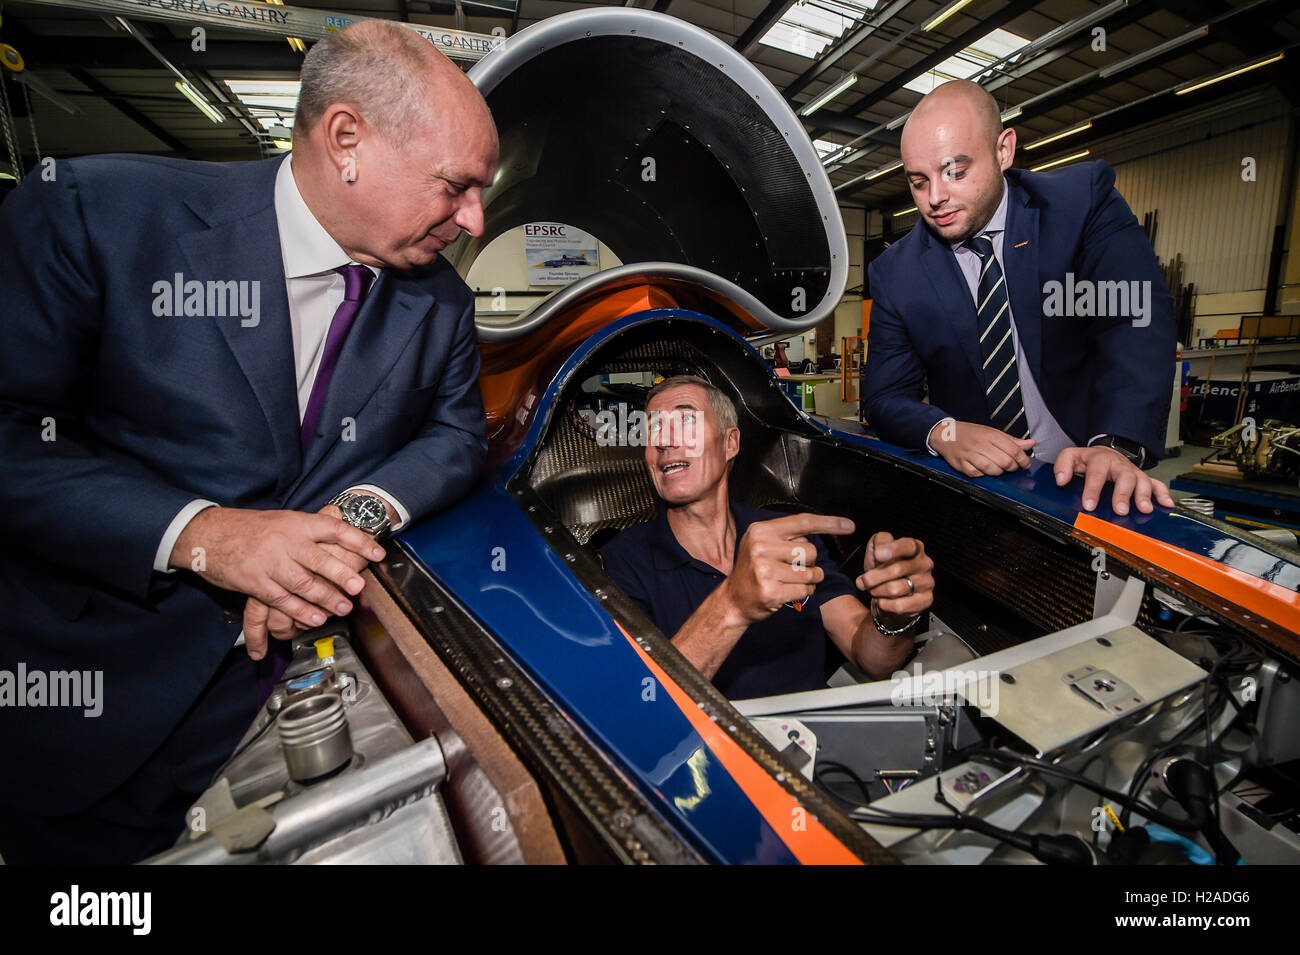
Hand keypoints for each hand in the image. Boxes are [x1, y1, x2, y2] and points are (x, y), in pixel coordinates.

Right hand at [172, 507, 382, 656]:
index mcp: (296, 523)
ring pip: (303, 583)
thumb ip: (308, 532)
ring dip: (325, 598)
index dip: (358, 540)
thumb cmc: (250, 528)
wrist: (208, 534)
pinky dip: (299, 611)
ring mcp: (270, 562)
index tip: (377, 552)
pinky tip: (315, 618)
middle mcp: (285, 541)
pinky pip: (282, 600)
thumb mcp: (283, 521)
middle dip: (342, 575)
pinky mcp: (255, 582)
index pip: (334, 528)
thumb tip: (342, 538)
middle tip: (358, 587)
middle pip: (320, 559)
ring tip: (343, 608)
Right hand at [720, 513, 853, 624]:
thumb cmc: (753, 570)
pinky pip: (806, 589)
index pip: (802, 522)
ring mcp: (764, 570)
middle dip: (809, 562)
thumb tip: (822, 527)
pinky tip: (789, 592)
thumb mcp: (762, 543)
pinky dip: (804, 592)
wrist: (733, 600)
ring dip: (810, 579)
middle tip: (792, 567)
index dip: (829, 523)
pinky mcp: (771, 591)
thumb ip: (787, 535)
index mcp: (761, 530)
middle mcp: (761, 547)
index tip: (849, 526)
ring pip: (811, 572)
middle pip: (810, 550)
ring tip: (792, 580)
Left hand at [855, 531, 933, 628]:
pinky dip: (885, 604)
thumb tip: (881, 548)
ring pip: (896, 589)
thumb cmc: (884, 566)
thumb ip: (880, 542)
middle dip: (874, 577)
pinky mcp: (925, 600)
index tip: (877, 555)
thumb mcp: (878, 548)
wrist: (888, 592)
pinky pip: (900, 605)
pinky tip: (882, 600)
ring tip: (873, 590)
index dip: (892, 550)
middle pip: (898, 569)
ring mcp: (927, 582)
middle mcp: (924, 564)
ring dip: (877, 591)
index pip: (907, 546)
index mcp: (915, 547)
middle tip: (862, 581)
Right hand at [928, 419, 1034, 476]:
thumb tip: (1030, 443)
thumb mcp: (992, 432)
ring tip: (998, 468)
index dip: (1023, 459)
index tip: (1025, 463)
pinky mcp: (961, 465)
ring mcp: (970, 455)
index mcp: (990, 435)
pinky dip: (982, 474)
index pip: (1014, 450)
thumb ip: (1011, 440)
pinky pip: (977, 474)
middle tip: (1012, 466)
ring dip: (998, 472)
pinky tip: (983, 469)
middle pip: (1005, 462)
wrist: (946, 434)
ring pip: (992, 470)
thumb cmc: (970, 433)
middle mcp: (980, 444)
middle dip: (1012, 467)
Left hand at [1054, 445, 1174, 515]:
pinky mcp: (1143, 478)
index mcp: (1100, 459)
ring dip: (1144, 495)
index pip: (1096, 474)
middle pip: (1124, 477)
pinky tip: (1166, 505)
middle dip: (1123, 494)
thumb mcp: (1072, 457)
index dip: (1093, 490)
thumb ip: (1063, 466)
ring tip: (1144, 509)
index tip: (1089, 505)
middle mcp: (1120, 465)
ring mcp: (1133, 472)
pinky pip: (1157, 484)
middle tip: (1121, 510)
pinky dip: (1163, 494)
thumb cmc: (1090, 459)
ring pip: (1142, 480)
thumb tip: (1061, 480)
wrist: (1107, 452)